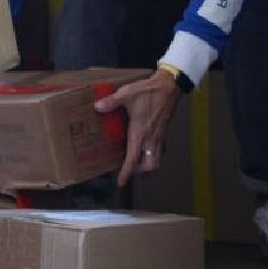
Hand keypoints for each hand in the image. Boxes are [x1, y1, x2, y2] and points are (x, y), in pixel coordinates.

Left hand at [94, 67, 181, 186]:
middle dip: (140, 173)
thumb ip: (111, 102)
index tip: (121, 182)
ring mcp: (160, 136)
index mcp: (140, 133)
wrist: (169, 86)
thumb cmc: (148, 91)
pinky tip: (146, 148)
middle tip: (129, 171)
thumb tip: (97, 107)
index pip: (133, 159)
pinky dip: (153, 154)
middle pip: (150, 166)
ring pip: (157, 160)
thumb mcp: (127, 94)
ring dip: (148, 166)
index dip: (127, 173)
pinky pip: (160, 150)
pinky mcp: (164, 131)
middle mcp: (151, 139)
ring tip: (137, 163)